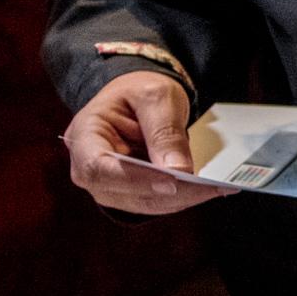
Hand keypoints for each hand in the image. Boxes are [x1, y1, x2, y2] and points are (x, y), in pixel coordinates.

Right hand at [62, 71, 206, 214]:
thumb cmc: (139, 92)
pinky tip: (205, 190)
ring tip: (212, 189)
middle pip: (120, 191)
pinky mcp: (129, 192)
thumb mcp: (156, 97)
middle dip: (165, 193)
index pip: (98, 167)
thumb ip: (164, 131)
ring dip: (178, 200)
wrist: (137, 99)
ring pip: (140, 203)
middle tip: (205, 189)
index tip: (171, 181)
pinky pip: (153, 202)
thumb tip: (177, 171)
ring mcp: (107, 184)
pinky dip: (180, 199)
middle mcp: (87, 166)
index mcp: (84, 134)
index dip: (134, 178)